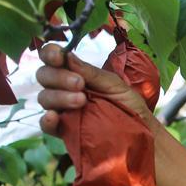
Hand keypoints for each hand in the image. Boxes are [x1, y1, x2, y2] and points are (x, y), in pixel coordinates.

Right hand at [36, 43, 151, 136]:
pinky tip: (54, 117)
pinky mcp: (64, 131)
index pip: (52, 58)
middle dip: (59, 77)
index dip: (50, 54)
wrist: (141, 132)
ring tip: (81, 101)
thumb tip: (68, 56)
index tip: (59, 57)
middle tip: (80, 83)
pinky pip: (46, 126)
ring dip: (59, 97)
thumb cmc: (128, 104)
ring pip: (44, 98)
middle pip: (44, 76)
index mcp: (74, 73)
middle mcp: (63, 89)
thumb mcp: (116, 85)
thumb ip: (92, 73)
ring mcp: (62, 110)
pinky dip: (47, 121)